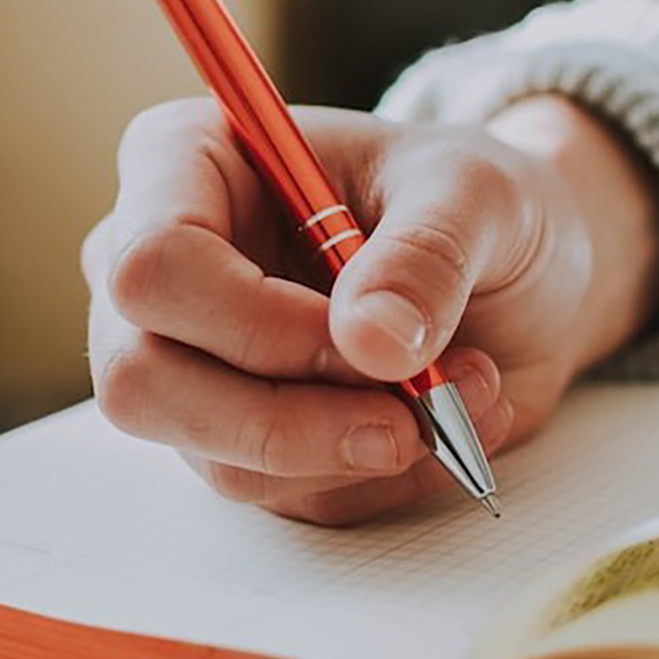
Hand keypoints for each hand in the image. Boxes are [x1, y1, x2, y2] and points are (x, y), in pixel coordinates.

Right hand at [81, 94, 658, 524]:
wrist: (516, 269)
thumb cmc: (472, 202)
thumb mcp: (477, 194)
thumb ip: (427, 255)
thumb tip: (373, 342)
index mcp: (185, 163)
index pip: (152, 264)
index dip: (253, 322)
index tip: (367, 339)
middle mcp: (159, 268)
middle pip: (142, 380)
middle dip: (287, 419)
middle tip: (408, 415)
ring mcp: (184, 362)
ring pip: (215, 456)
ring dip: (354, 447)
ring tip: (463, 389)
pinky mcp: (233, 438)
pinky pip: (280, 495)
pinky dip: (375, 474)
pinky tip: (440, 419)